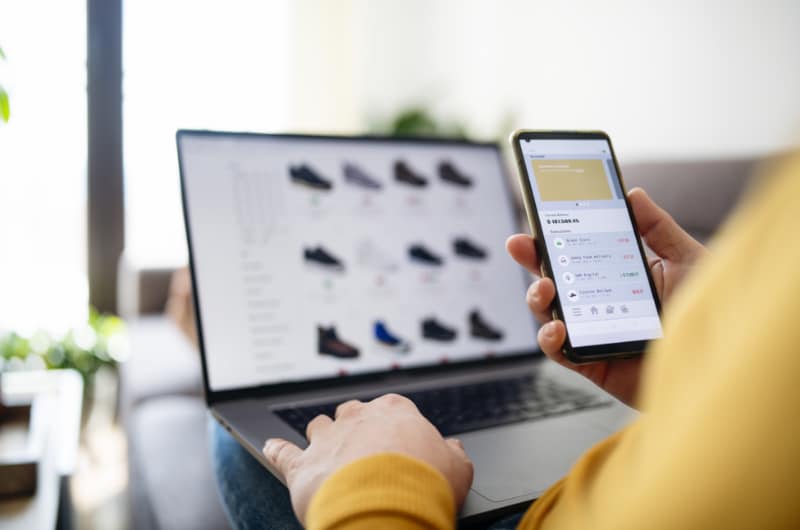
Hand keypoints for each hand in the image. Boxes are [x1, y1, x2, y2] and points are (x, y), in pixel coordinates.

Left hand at [263, 394, 473, 524]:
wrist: (387, 509)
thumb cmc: (425, 485)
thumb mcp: (458, 468)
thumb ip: (454, 453)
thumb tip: (453, 448)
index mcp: (395, 411)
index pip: (392, 408)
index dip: (394, 427)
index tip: (398, 442)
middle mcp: (358, 417)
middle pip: (352, 412)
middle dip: (356, 427)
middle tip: (365, 451)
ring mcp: (327, 439)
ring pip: (318, 425)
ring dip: (321, 436)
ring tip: (327, 452)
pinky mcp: (302, 465)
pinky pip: (282, 452)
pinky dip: (276, 450)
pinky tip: (271, 448)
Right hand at [506, 188, 706, 405]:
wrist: (722, 367)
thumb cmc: (710, 316)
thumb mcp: (688, 261)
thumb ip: (659, 228)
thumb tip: (633, 194)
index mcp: (617, 275)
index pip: (577, 251)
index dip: (553, 235)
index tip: (537, 217)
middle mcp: (599, 302)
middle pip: (555, 278)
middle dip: (532, 259)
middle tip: (520, 244)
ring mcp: (593, 332)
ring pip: (549, 313)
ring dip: (537, 297)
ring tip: (547, 288)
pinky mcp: (592, 362)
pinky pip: (559, 352)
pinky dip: (550, 339)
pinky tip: (559, 328)